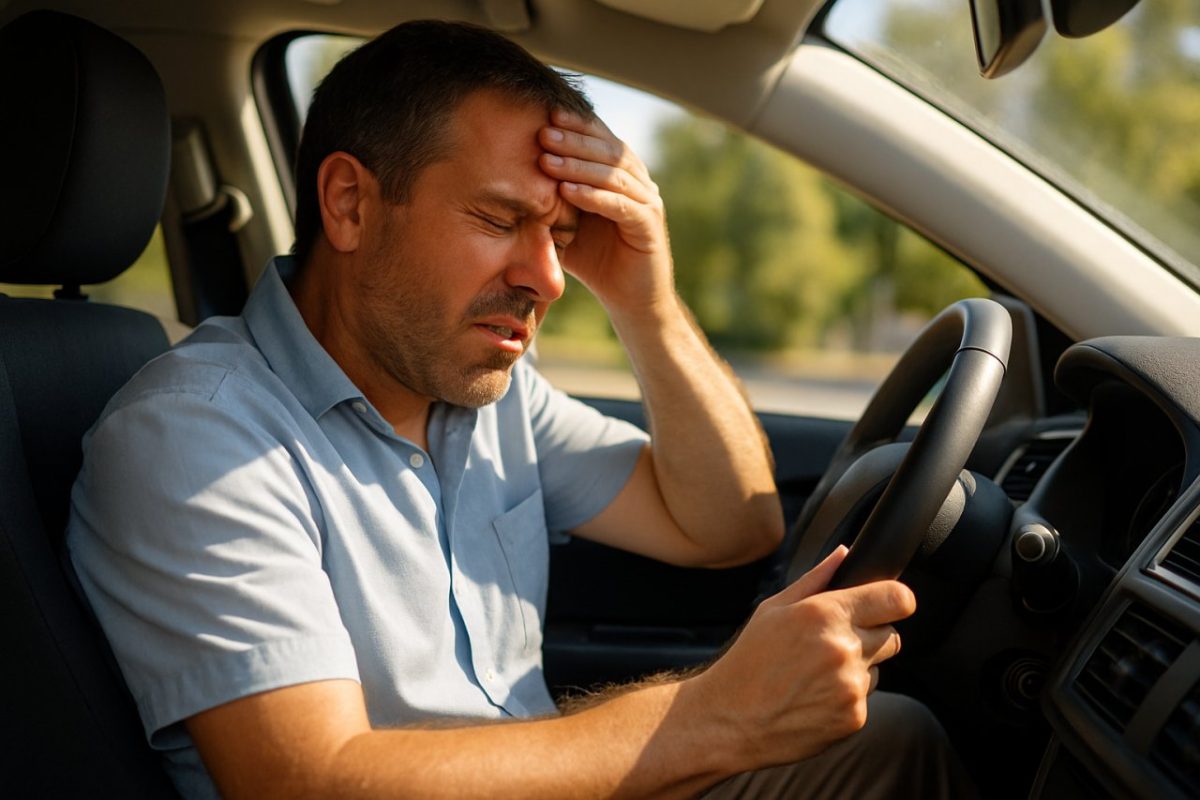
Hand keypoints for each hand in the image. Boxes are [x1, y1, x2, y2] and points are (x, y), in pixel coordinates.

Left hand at [538, 109, 674, 316]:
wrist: (629, 300)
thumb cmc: (595, 261)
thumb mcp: (564, 224)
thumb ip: (548, 199)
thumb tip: (507, 175)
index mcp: (622, 175)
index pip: (600, 140)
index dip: (575, 126)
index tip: (544, 114)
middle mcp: (639, 182)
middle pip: (607, 150)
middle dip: (573, 139)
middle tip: (542, 132)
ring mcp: (648, 202)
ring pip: (613, 174)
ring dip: (578, 165)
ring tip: (547, 159)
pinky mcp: (649, 226)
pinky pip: (621, 205)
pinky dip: (594, 196)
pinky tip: (568, 191)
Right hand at [688, 546, 915, 768]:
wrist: (731, 720)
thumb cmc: (748, 661)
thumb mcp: (773, 609)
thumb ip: (816, 579)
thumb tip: (845, 554)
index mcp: (824, 614)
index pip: (897, 599)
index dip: (897, 600)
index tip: (888, 604)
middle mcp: (844, 648)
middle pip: (892, 635)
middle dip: (870, 635)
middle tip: (832, 643)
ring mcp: (851, 686)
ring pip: (879, 667)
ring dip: (859, 667)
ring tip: (816, 673)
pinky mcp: (854, 717)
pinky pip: (867, 697)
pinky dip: (847, 696)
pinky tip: (815, 696)